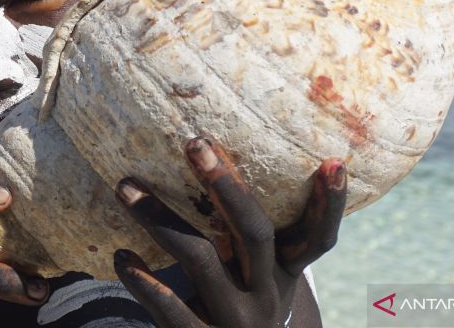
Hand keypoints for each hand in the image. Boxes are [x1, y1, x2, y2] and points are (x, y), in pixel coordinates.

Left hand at [112, 137, 346, 327]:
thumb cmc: (238, 301)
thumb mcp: (257, 274)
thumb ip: (247, 231)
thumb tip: (215, 153)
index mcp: (284, 272)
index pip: (318, 238)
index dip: (329, 203)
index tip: (333, 161)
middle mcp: (265, 294)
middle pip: (255, 234)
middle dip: (226, 186)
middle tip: (195, 143)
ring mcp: (234, 319)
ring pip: (200, 260)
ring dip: (159, 218)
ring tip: (125, 187)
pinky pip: (169, 307)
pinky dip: (143, 280)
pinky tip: (121, 256)